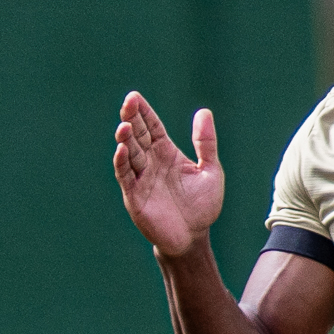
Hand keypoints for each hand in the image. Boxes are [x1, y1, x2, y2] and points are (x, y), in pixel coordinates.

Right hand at [114, 91, 226, 259]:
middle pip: (138, 135)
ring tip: (124, 126)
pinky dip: (122, 163)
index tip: (135, 97)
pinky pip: (126, 177)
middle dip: (132, 119)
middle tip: (128, 102)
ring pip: (130, 154)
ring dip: (126, 139)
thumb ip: (206, 143)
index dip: (144, 112)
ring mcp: (141, 179)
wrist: (193, 237)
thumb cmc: (202, 206)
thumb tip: (204, 112)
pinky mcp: (135, 196)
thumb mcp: (210, 170)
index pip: (152, 127)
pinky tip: (122, 149)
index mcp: (167, 153)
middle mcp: (151, 163)